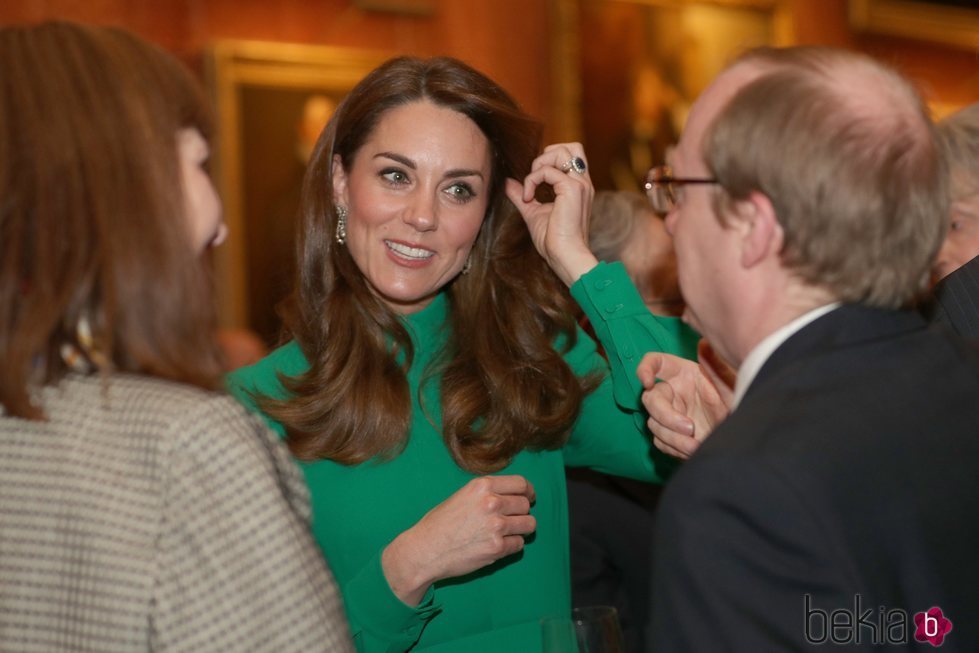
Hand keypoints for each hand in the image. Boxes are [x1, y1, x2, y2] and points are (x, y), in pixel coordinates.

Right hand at [381, 475, 535, 605]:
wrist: (425, 550)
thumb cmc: (440, 524)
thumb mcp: (462, 496)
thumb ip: (487, 493)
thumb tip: (514, 495)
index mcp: (482, 486)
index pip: (521, 483)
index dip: (528, 492)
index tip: (528, 498)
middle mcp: (491, 502)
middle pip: (526, 504)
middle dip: (522, 512)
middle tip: (512, 519)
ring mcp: (496, 526)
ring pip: (529, 524)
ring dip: (521, 529)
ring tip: (508, 533)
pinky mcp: (497, 548)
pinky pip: (519, 544)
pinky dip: (512, 546)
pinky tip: (497, 545)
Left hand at [504, 143, 598, 285]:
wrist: (564, 256)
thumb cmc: (554, 241)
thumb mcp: (533, 213)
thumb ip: (522, 195)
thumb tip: (508, 182)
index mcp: (577, 186)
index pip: (569, 156)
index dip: (548, 160)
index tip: (534, 183)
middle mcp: (582, 182)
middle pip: (570, 146)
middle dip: (547, 154)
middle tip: (534, 177)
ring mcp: (579, 184)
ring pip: (561, 151)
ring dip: (539, 164)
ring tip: (531, 186)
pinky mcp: (572, 189)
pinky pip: (548, 171)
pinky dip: (532, 180)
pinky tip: (528, 198)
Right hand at [636, 340, 734, 458]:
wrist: (742, 435)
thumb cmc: (737, 404)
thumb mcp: (730, 384)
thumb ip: (716, 365)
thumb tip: (704, 343)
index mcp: (682, 374)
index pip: (655, 363)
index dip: (645, 368)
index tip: (647, 382)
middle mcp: (672, 392)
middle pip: (650, 399)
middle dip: (666, 415)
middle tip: (690, 428)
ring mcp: (669, 414)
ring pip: (654, 424)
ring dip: (672, 437)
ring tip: (695, 445)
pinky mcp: (670, 435)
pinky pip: (660, 441)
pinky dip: (674, 447)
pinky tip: (692, 450)